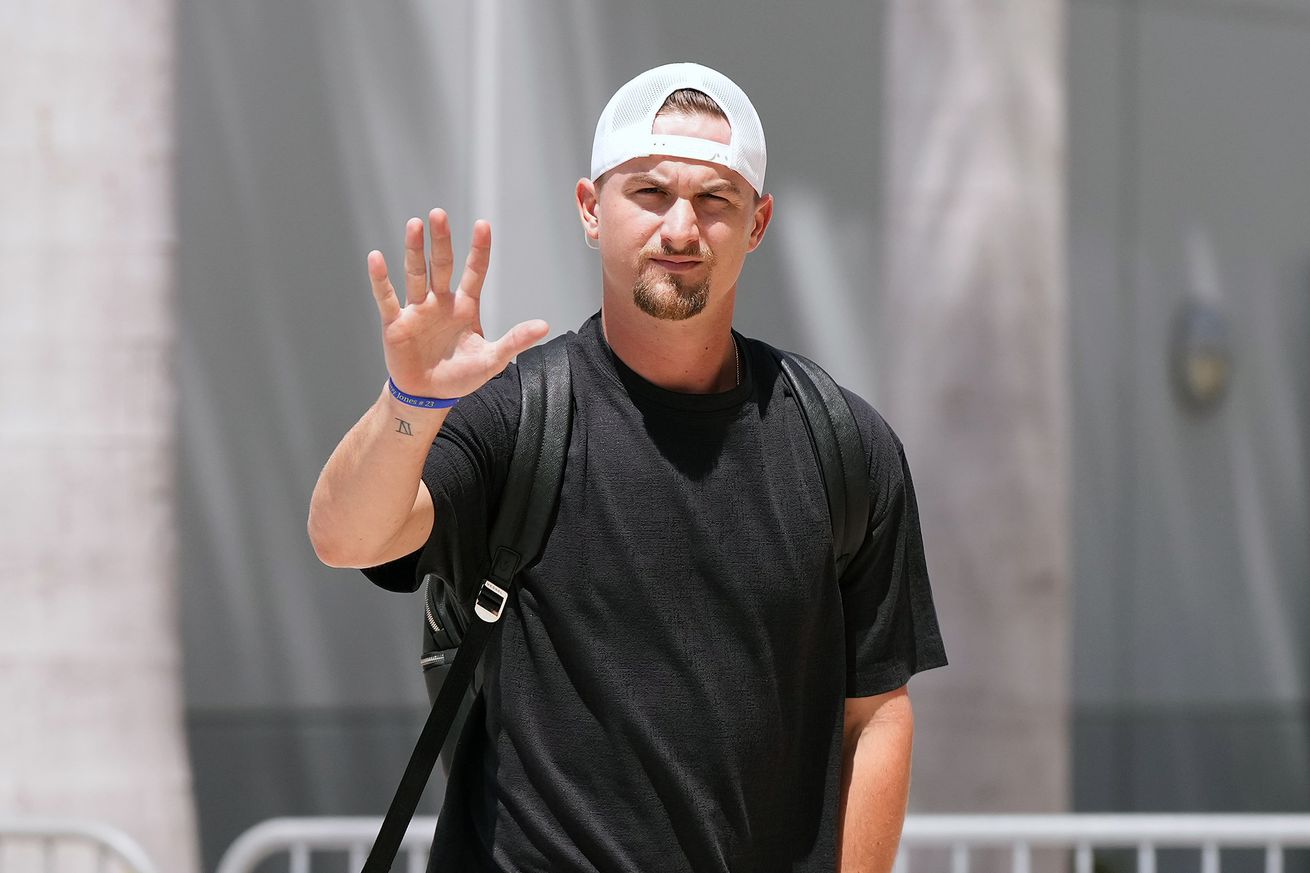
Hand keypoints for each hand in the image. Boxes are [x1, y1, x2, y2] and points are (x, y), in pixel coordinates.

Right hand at [367, 209, 548, 401]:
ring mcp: (417, 310)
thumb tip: (545, 326)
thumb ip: (515, 341)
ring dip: (414, 250)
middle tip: (439, 214)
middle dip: (441, 241)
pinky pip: (386, 298)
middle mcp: (440, 302)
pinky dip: (381, 279)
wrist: (428, 397)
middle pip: (441, 266)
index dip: (479, 250)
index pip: (474, 272)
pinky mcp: (396, 323)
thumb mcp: (492, 360)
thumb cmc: (461, 377)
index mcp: (465, 307)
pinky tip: (376, 258)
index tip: (483, 225)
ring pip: (415, 274)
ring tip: (414, 224)